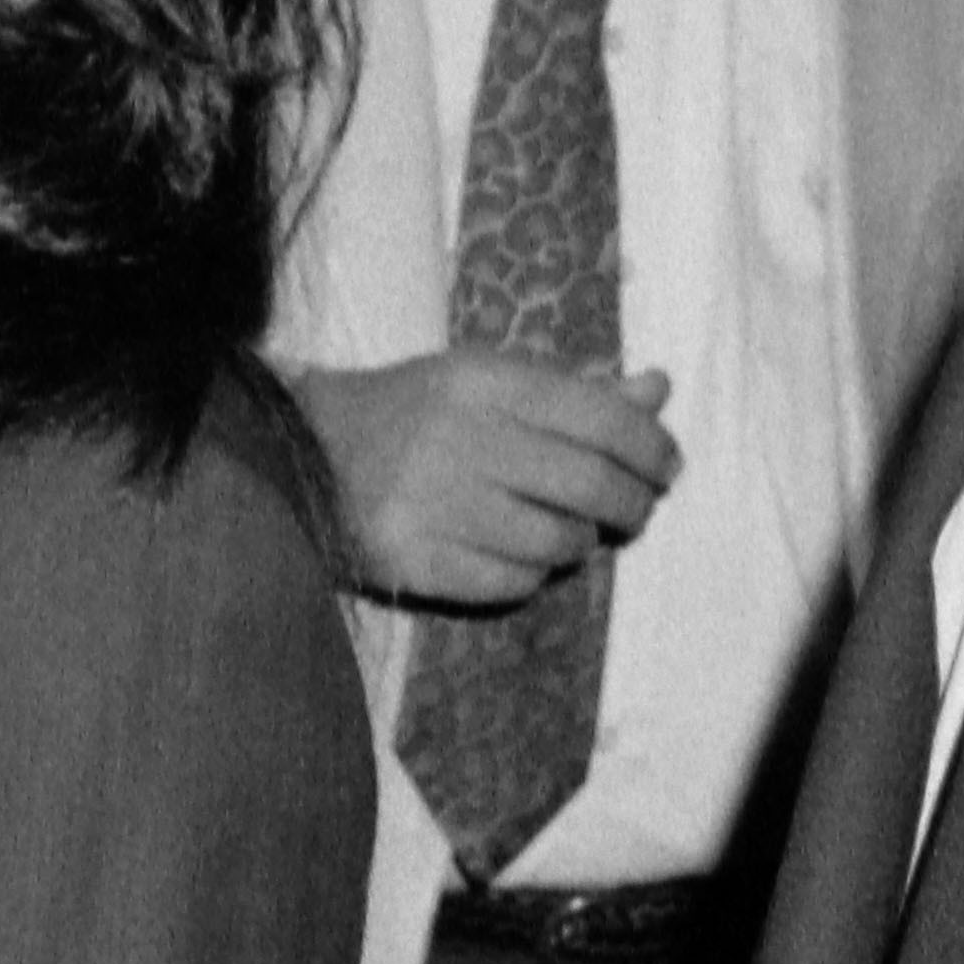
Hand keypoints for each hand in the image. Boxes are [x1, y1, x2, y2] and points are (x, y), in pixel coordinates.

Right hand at [295, 349, 675, 606]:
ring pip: (558, 541)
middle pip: (590, 483)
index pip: (600, 417)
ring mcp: (435, 502)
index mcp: (483, 382)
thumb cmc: (412, 413)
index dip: (650, 448)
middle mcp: (461, 437)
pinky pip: (512, 581)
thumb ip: (574, 391)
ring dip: (581, 543)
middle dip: (633, 503)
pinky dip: (533, 574)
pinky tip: (523, 556)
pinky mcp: (415, 559)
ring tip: (572, 533)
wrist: (298, 451)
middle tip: (636, 510)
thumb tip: (658, 390)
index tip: (666, 466)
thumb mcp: (485, 382)